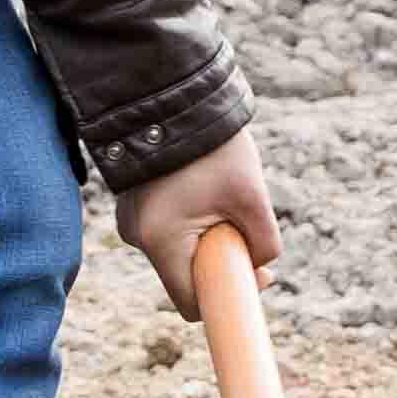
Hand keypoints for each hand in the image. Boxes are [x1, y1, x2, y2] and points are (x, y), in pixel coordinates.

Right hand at [118, 130, 279, 306]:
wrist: (172, 94)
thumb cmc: (214, 147)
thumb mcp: (252, 197)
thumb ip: (265, 243)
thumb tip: (260, 267)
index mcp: (160, 241)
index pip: (190, 303)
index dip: (225, 298)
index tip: (254, 275)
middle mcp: (137, 237)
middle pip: (187, 276)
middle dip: (221, 261)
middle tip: (246, 229)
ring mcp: (132, 220)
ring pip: (180, 251)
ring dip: (208, 238)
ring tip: (221, 196)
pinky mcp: (135, 205)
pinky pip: (169, 230)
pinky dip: (192, 222)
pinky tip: (203, 188)